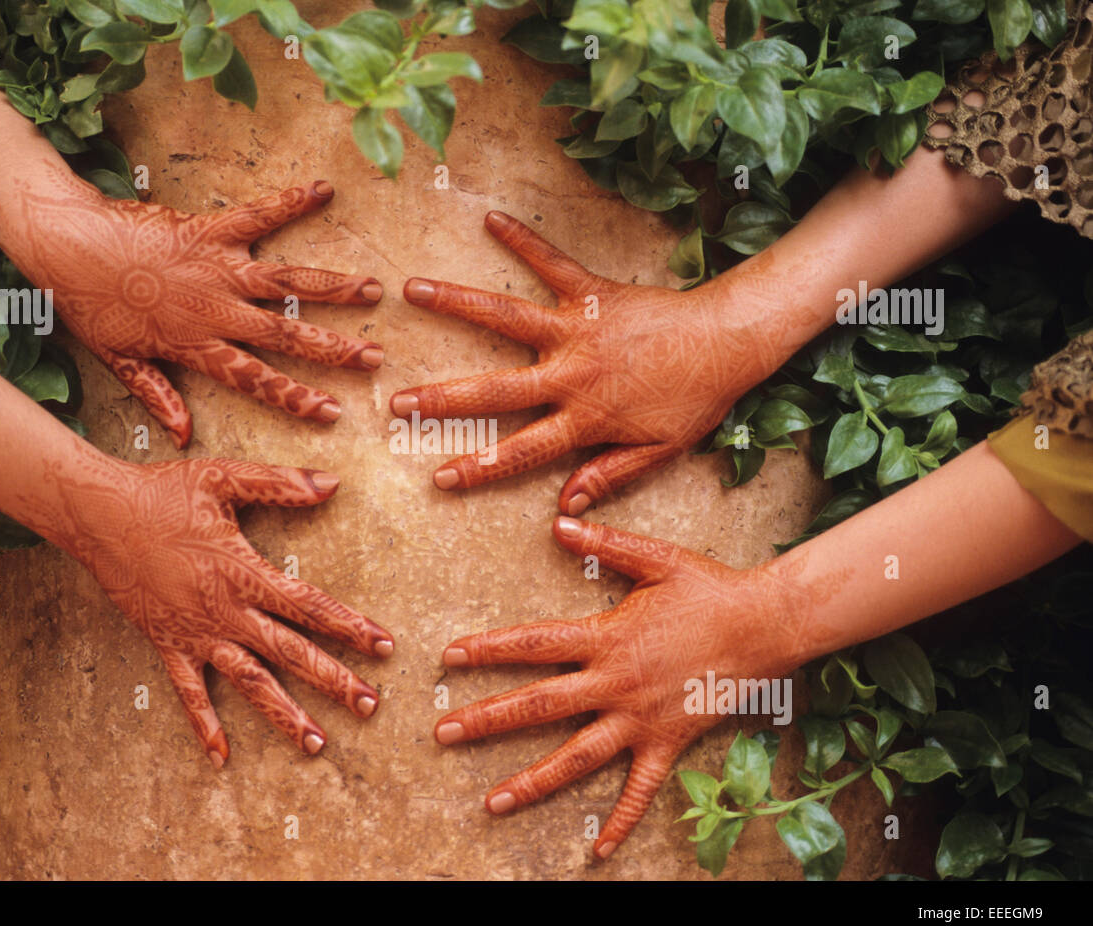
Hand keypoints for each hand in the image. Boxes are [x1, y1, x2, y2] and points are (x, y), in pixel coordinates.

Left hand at [16, 176, 384, 446]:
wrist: (64, 245)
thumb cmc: (89, 304)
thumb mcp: (120, 361)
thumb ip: (158, 396)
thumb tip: (183, 436)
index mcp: (196, 345)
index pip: (256, 380)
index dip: (297, 397)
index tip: (332, 411)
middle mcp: (216, 309)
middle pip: (286, 334)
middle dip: (335, 348)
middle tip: (375, 356)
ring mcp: (217, 268)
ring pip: (286, 282)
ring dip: (332, 286)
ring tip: (371, 289)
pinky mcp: (210, 229)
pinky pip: (258, 215)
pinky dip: (292, 201)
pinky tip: (324, 190)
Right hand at [29, 451, 393, 764]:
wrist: (98, 515)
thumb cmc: (162, 492)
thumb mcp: (223, 477)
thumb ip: (280, 484)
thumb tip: (333, 483)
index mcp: (243, 573)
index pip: (309, 606)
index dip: (350, 626)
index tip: (384, 645)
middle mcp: (225, 612)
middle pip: (290, 653)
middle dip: (334, 680)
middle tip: (370, 705)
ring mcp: (197, 634)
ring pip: (249, 682)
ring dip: (284, 714)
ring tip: (317, 743)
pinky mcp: (168, 644)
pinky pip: (189, 693)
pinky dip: (204, 725)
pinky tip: (220, 757)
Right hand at [391, 211, 775, 512]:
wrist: (729, 341)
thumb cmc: (696, 398)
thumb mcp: (657, 451)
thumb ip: (608, 475)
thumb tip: (564, 506)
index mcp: (585, 418)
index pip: (521, 452)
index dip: (478, 469)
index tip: (439, 477)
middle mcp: (570, 373)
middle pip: (495, 390)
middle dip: (442, 398)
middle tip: (397, 401)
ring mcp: (577, 329)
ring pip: (506, 317)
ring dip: (457, 303)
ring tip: (413, 290)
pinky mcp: (592, 292)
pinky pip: (552, 263)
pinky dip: (523, 240)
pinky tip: (491, 219)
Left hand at [434, 516, 817, 858]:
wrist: (766, 626)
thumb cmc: (710, 589)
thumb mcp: (655, 559)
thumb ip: (604, 544)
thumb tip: (557, 524)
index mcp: (606, 638)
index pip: (533, 644)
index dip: (489, 649)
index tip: (449, 658)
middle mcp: (615, 684)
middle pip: (539, 706)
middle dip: (486, 720)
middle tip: (442, 733)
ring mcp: (639, 719)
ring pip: (576, 758)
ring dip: (531, 781)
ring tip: (491, 803)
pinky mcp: (667, 743)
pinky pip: (640, 790)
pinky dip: (619, 821)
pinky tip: (597, 852)